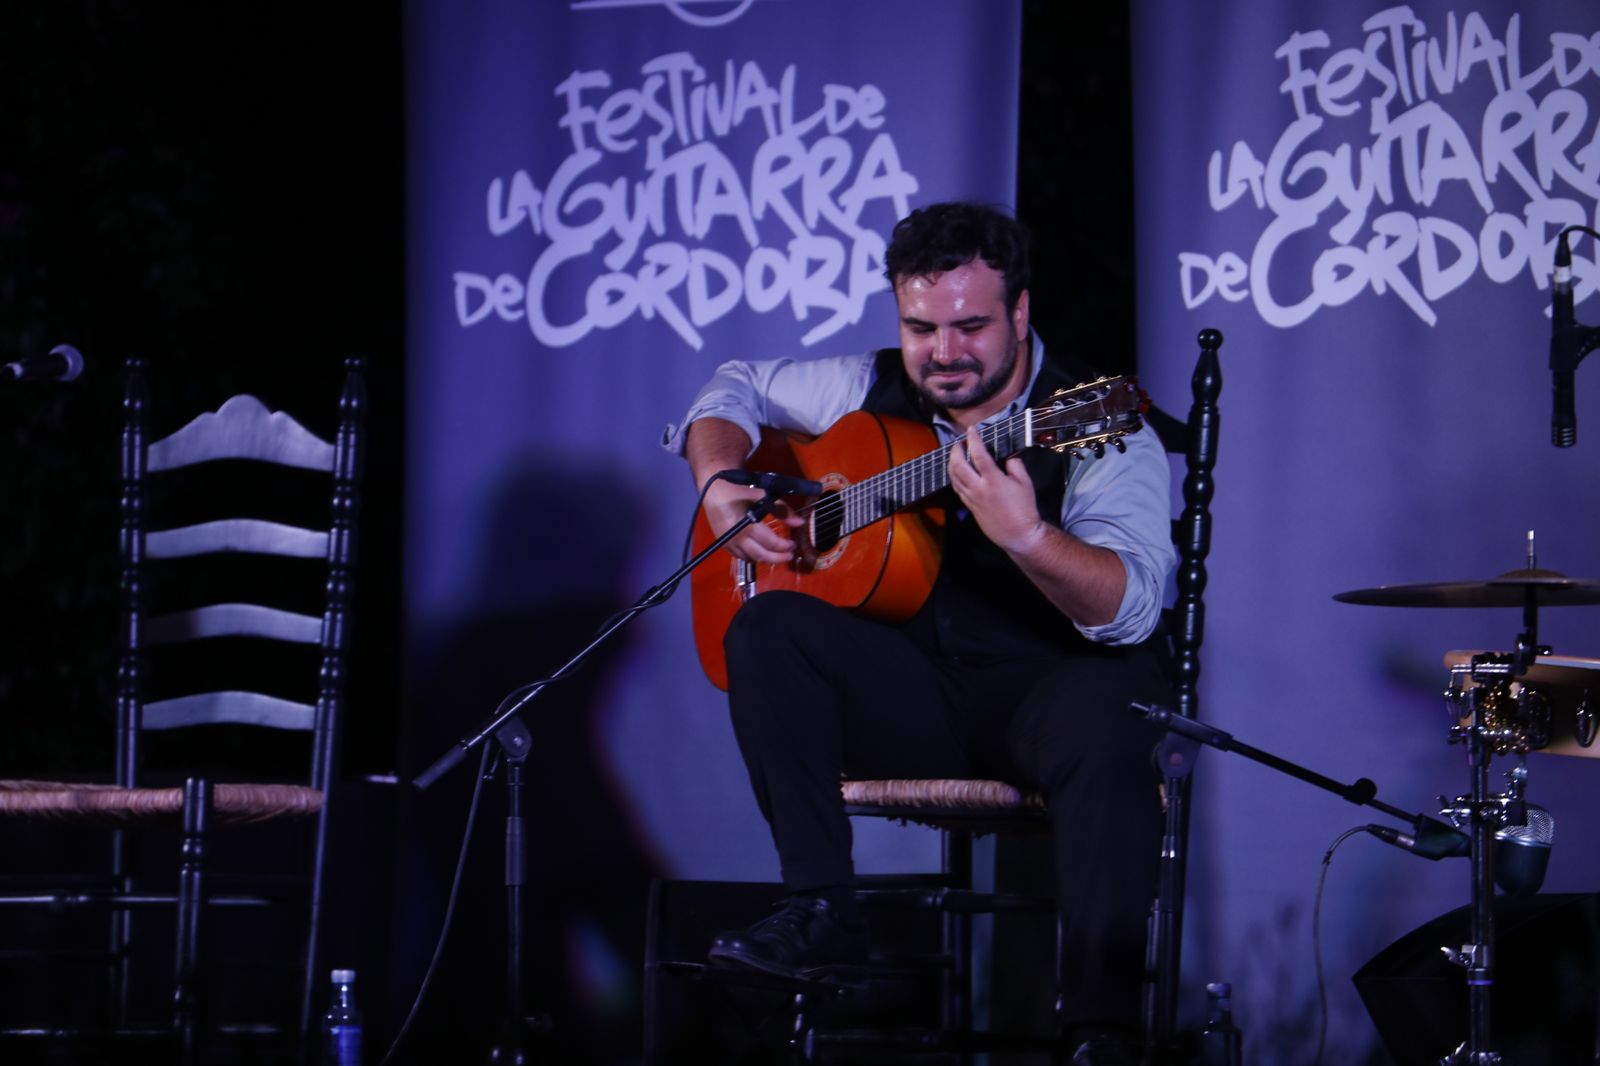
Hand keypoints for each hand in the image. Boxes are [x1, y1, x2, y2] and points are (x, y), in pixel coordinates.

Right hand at [702, 475, 803, 563]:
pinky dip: (754, 557)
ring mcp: (729, 544)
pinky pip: (741, 557)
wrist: (714, 489)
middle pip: (761, 556)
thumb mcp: (762, 496)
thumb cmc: (739, 490)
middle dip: (778, 558)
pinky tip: (762, 553)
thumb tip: (800, 523)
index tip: (794, 544)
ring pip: (751, 559)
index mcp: (746, 526)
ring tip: (779, 555)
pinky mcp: (724, 544)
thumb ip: (781, 510)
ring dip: (766, 559)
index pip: (770, 543)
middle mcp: (736, 539)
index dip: (784, 546)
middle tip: (790, 555)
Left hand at [946, 425, 1047, 554]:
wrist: (1018, 534)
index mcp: (993, 480)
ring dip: (952, 462)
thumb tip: (1006, 458)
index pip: (979, 455)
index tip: (971, 429)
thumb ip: (1015, 465)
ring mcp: (972, 498)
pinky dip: (954, 476)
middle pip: (958, 465)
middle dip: (956, 450)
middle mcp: (978, 488)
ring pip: (953, 477)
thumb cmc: (1024, 508)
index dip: (973, 439)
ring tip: (956, 454)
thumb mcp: (1025, 483)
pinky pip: (957, 488)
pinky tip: (958, 472)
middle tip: (959, 442)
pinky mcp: (970, 507)